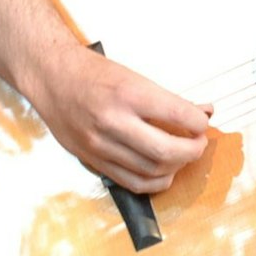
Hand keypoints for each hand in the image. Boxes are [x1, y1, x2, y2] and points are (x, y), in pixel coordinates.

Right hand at [22, 45, 211, 192]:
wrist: (52, 78)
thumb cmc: (94, 74)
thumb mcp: (136, 77)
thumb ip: (169, 100)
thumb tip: (203, 112)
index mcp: (129, 94)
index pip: (178, 115)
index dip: (199, 123)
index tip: (203, 123)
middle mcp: (113, 121)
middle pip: (166, 151)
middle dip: (193, 150)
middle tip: (199, 143)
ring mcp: (100, 144)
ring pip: (150, 171)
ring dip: (176, 167)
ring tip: (183, 156)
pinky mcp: (92, 160)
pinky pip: (129, 182)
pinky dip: (153, 182)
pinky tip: (163, 172)